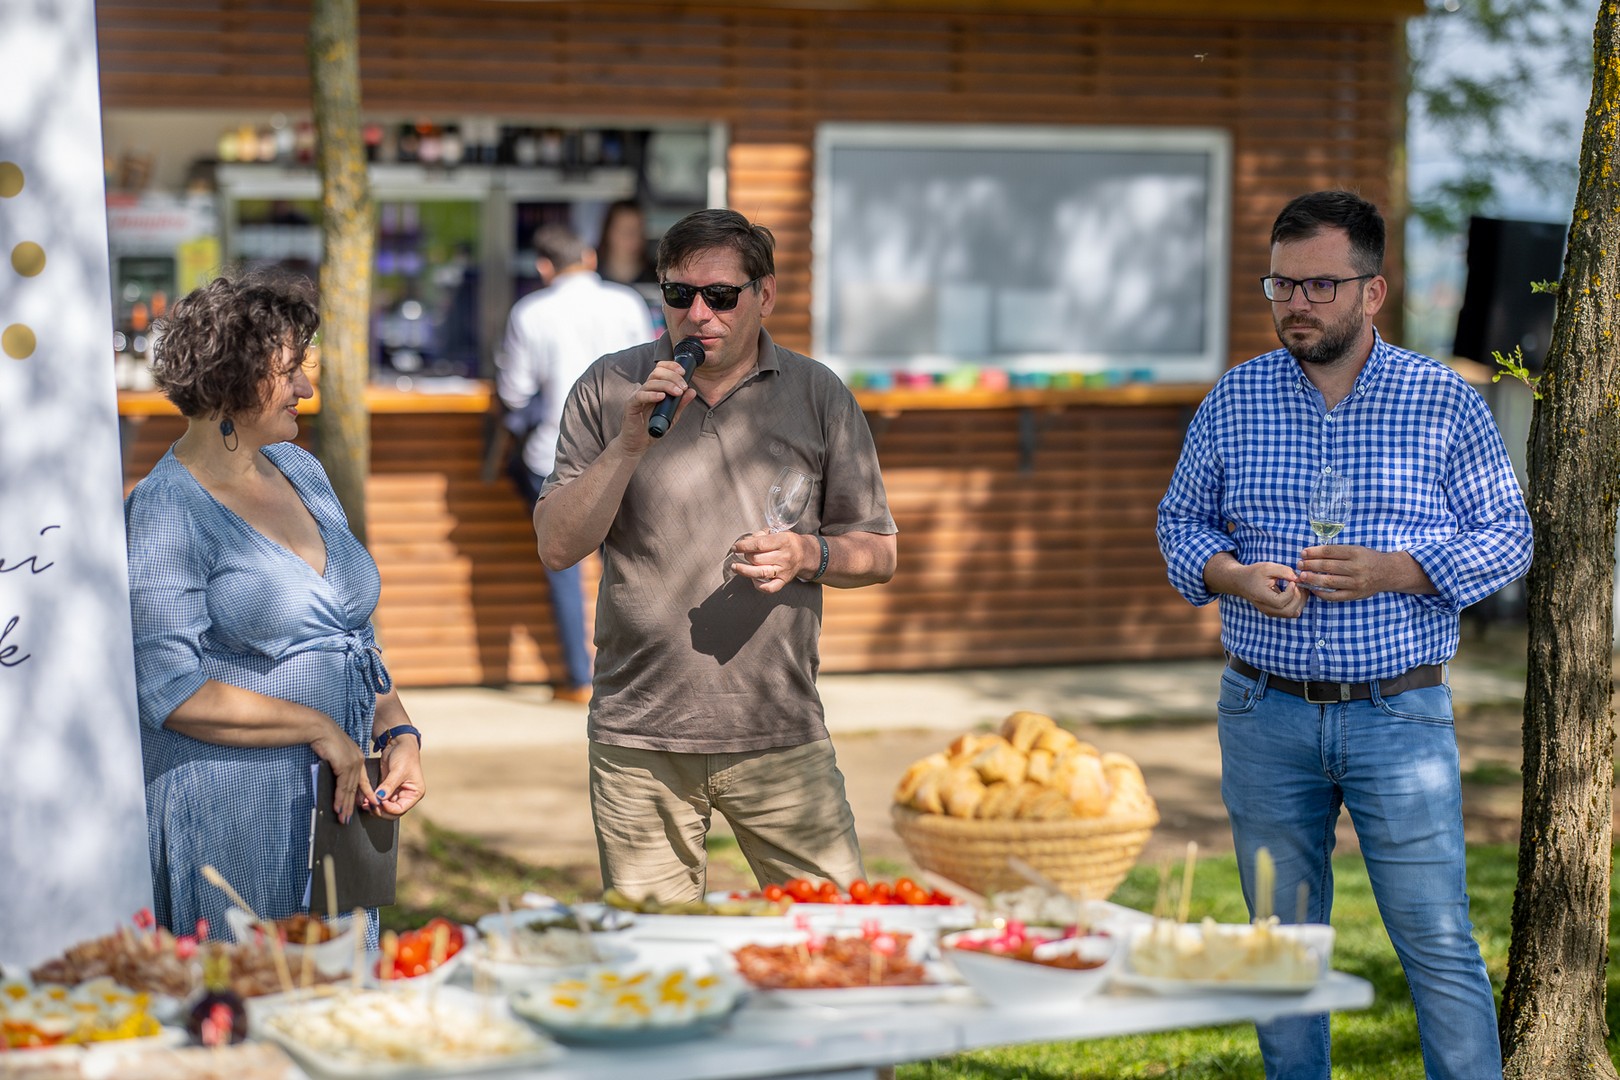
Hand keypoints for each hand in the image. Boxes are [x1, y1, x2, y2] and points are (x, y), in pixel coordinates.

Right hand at [308, 721, 372, 824]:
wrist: (319, 729)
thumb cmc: (324, 741)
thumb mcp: (335, 755)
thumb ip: (339, 767)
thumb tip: (336, 778)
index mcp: (357, 758)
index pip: (363, 780)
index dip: (365, 793)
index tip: (369, 803)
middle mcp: (358, 761)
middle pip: (356, 788)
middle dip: (352, 805)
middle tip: (349, 819)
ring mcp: (353, 763)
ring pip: (350, 790)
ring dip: (345, 806)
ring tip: (343, 819)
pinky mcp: (345, 765)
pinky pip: (343, 787)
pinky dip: (340, 799)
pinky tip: (338, 808)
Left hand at [369, 737, 424, 818]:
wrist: (398, 743)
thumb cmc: (405, 755)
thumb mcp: (398, 770)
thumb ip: (389, 785)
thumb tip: (380, 799)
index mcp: (415, 794)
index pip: (400, 809)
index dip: (388, 809)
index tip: (379, 802)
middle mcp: (406, 796)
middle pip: (392, 812)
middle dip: (380, 810)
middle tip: (369, 805)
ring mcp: (396, 794)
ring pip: (384, 808)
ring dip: (375, 807)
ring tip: (365, 803)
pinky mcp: (387, 790)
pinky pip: (379, 800)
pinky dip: (372, 801)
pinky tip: (365, 799)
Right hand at [618, 360, 696, 452]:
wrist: (637, 444)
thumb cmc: (652, 428)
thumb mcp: (672, 416)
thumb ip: (681, 403)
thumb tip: (692, 391)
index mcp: (654, 389)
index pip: (660, 370)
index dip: (671, 366)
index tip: (684, 371)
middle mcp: (645, 390)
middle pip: (656, 373)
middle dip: (673, 377)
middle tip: (683, 386)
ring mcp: (637, 396)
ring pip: (651, 383)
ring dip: (666, 385)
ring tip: (677, 392)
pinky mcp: (631, 405)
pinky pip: (640, 396)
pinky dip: (652, 395)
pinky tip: (662, 397)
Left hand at [731, 530, 811, 593]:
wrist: (805, 554)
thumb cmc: (788, 542)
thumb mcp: (778, 532)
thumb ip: (761, 535)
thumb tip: (745, 541)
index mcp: (783, 541)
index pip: (759, 544)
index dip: (744, 546)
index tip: (736, 547)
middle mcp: (784, 556)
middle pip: (757, 559)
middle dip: (746, 556)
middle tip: (744, 554)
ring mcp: (784, 570)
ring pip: (760, 573)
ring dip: (744, 570)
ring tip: (736, 567)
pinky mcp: (784, 581)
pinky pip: (770, 588)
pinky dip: (758, 586)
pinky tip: (752, 579)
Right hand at [1240, 560, 1306, 618]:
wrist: (1242, 582)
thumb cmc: (1254, 573)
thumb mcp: (1268, 567)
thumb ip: (1284, 571)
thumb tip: (1298, 578)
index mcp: (1261, 597)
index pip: (1280, 602)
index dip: (1291, 592)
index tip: (1292, 581)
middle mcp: (1266, 608)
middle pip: (1289, 611)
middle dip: (1298, 598)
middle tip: (1298, 585)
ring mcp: (1270, 612)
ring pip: (1292, 614)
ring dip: (1300, 601)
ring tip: (1299, 588)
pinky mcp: (1275, 612)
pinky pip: (1291, 612)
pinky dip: (1297, 603)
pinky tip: (1296, 592)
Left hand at [1297, 545, 1421, 600]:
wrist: (1388, 573)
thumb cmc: (1368, 558)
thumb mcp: (1356, 549)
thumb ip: (1338, 551)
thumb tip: (1312, 553)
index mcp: (1356, 553)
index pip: (1330, 552)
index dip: (1314, 552)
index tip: (1303, 553)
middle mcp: (1356, 568)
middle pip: (1328, 566)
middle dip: (1310, 565)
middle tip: (1299, 564)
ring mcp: (1356, 583)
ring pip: (1330, 582)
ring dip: (1313, 579)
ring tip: (1302, 576)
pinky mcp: (1355, 595)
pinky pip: (1335, 596)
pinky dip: (1322, 593)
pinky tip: (1313, 589)